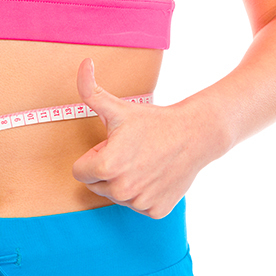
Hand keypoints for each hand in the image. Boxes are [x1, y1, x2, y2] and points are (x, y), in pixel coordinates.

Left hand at [72, 58, 220, 218]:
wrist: (195, 135)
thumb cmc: (153, 121)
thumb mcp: (118, 107)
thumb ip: (91, 90)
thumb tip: (83, 63)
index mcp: (105, 167)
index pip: (80, 172)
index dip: (94, 156)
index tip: (113, 146)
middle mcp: (121, 190)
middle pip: (97, 186)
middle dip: (108, 170)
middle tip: (130, 153)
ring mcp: (139, 203)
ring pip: (118, 197)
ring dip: (126, 183)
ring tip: (144, 163)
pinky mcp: (156, 211)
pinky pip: (139, 206)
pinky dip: (146, 194)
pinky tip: (156, 176)